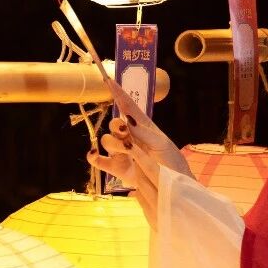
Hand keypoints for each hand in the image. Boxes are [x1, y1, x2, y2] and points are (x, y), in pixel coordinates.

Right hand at [86, 81, 192, 225]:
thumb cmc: (173, 164)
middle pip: (114, 124)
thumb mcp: (163, 145)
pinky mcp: (117, 168)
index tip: (108, 80)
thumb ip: (146, 133)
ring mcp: (122, 153)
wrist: (173, 188)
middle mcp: (130, 138)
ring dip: (112, 143)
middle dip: (116, 126)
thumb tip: (128, 120)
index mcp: (143, 128)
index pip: (128, 106)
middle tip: (125, 133)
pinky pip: (99, 160)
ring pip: (106, 140)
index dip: (118, 93)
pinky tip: (95, 155)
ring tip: (126, 151)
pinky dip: (93, 156)